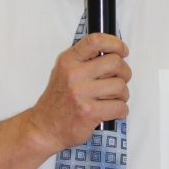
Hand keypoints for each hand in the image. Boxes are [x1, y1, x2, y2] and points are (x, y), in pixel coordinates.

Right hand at [28, 33, 130, 152]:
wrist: (43, 128)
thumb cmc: (58, 100)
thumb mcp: (64, 71)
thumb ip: (84, 60)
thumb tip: (113, 52)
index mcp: (68, 60)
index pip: (95, 41)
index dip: (115, 43)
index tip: (123, 51)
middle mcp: (73, 74)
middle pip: (115, 63)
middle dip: (125, 72)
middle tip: (121, 80)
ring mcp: (80, 94)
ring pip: (120, 86)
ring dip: (123, 94)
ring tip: (115, 99)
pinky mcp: (88, 112)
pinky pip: (119, 107)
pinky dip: (122, 111)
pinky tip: (114, 112)